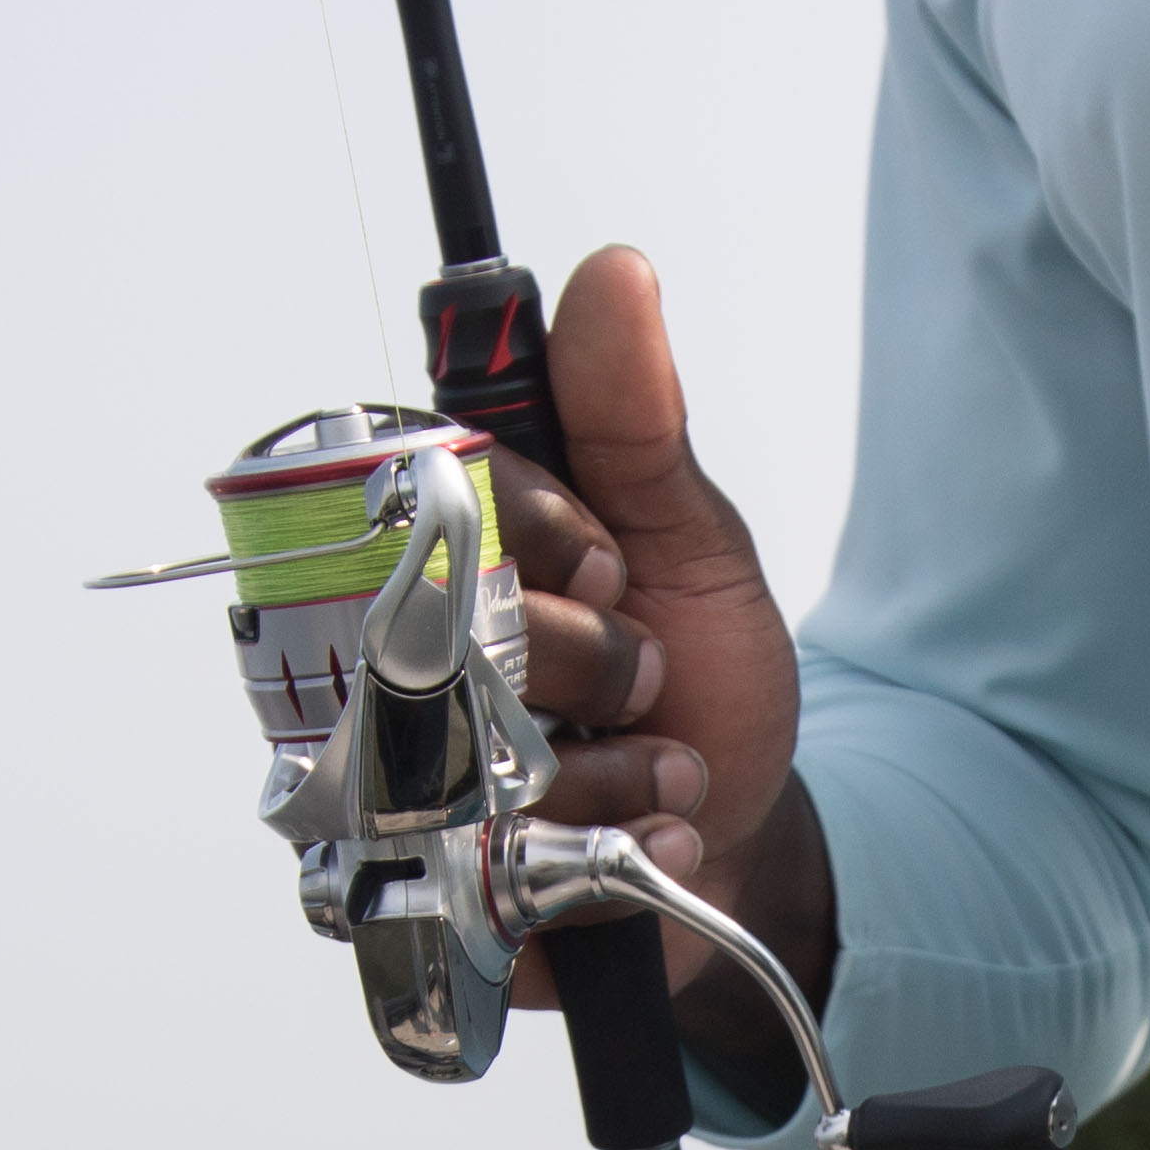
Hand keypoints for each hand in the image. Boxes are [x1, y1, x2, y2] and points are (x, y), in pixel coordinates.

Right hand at [489, 246, 833, 1092]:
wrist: (743, 850)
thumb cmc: (705, 688)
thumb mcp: (693, 542)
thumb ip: (636, 420)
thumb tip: (615, 272)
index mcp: (458, 544)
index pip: (446, 491)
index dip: (549, 532)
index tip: (617, 566)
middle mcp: (406, 645)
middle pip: (455, 617)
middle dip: (595, 657)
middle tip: (651, 679)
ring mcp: (407, 767)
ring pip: (475, 744)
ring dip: (613, 764)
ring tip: (660, 768)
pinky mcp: (428, 877)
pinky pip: (495, 857)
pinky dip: (605, 849)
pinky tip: (650, 839)